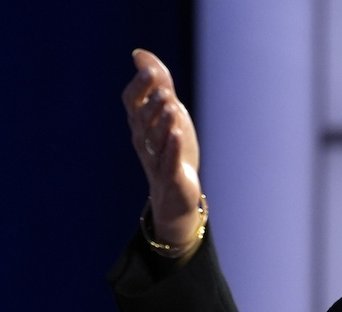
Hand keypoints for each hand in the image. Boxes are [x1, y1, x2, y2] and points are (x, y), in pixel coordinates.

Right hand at [121, 49, 202, 247]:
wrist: (176, 194)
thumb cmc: (171, 150)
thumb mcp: (168, 114)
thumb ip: (158, 85)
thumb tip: (140, 54)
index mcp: (140, 124)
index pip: (132, 102)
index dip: (140, 86)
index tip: (151, 70)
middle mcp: (143, 140)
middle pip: (142, 119)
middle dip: (153, 103)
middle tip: (164, 89)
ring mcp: (155, 159)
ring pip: (155, 139)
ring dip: (162, 122)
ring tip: (172, 106)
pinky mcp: (170, 176)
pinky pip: (168, 160)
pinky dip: (171, 147)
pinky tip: (176, 134)